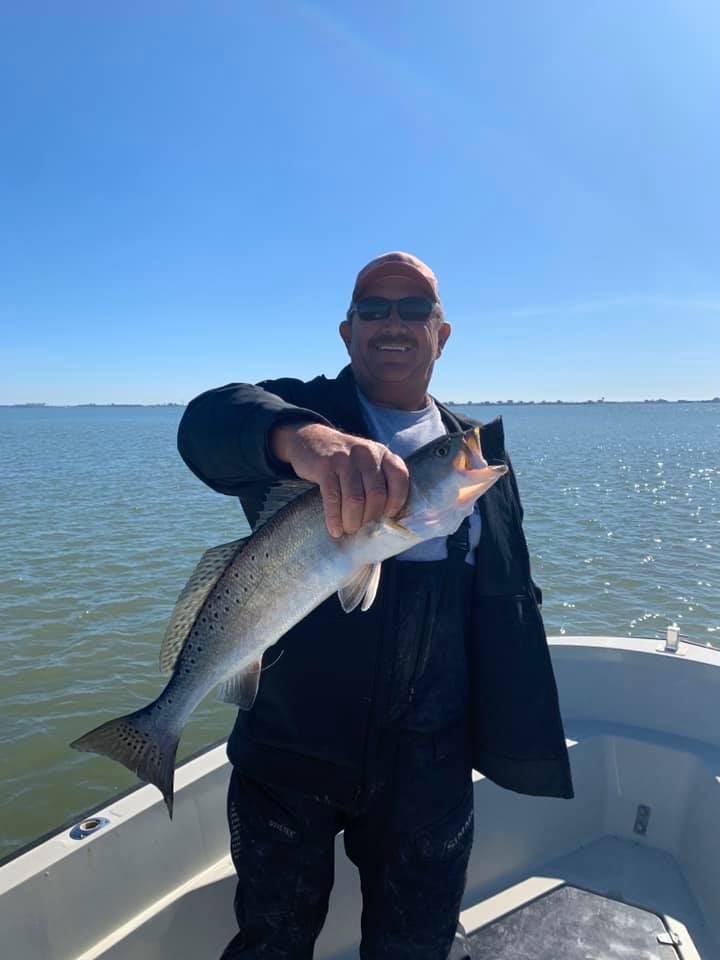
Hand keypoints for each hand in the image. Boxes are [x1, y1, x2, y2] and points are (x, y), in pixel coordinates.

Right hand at [271, 422, 408, 537]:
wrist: (309, 438)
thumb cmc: (343, 460)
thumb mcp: (367, 462)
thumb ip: (379, 481)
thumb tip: (385, 519)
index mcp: (382, 453)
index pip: (399, 478)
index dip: (397, 501)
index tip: (387, 517)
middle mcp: (367, 453)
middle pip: (376, 494)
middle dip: (370, 518)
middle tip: (363, 530)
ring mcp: (345, 459)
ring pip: (355, 499)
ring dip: (352, 521)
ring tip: (348, 531)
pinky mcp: (325, 466)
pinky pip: (333, 498)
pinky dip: (334, 518)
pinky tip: (335, 529)